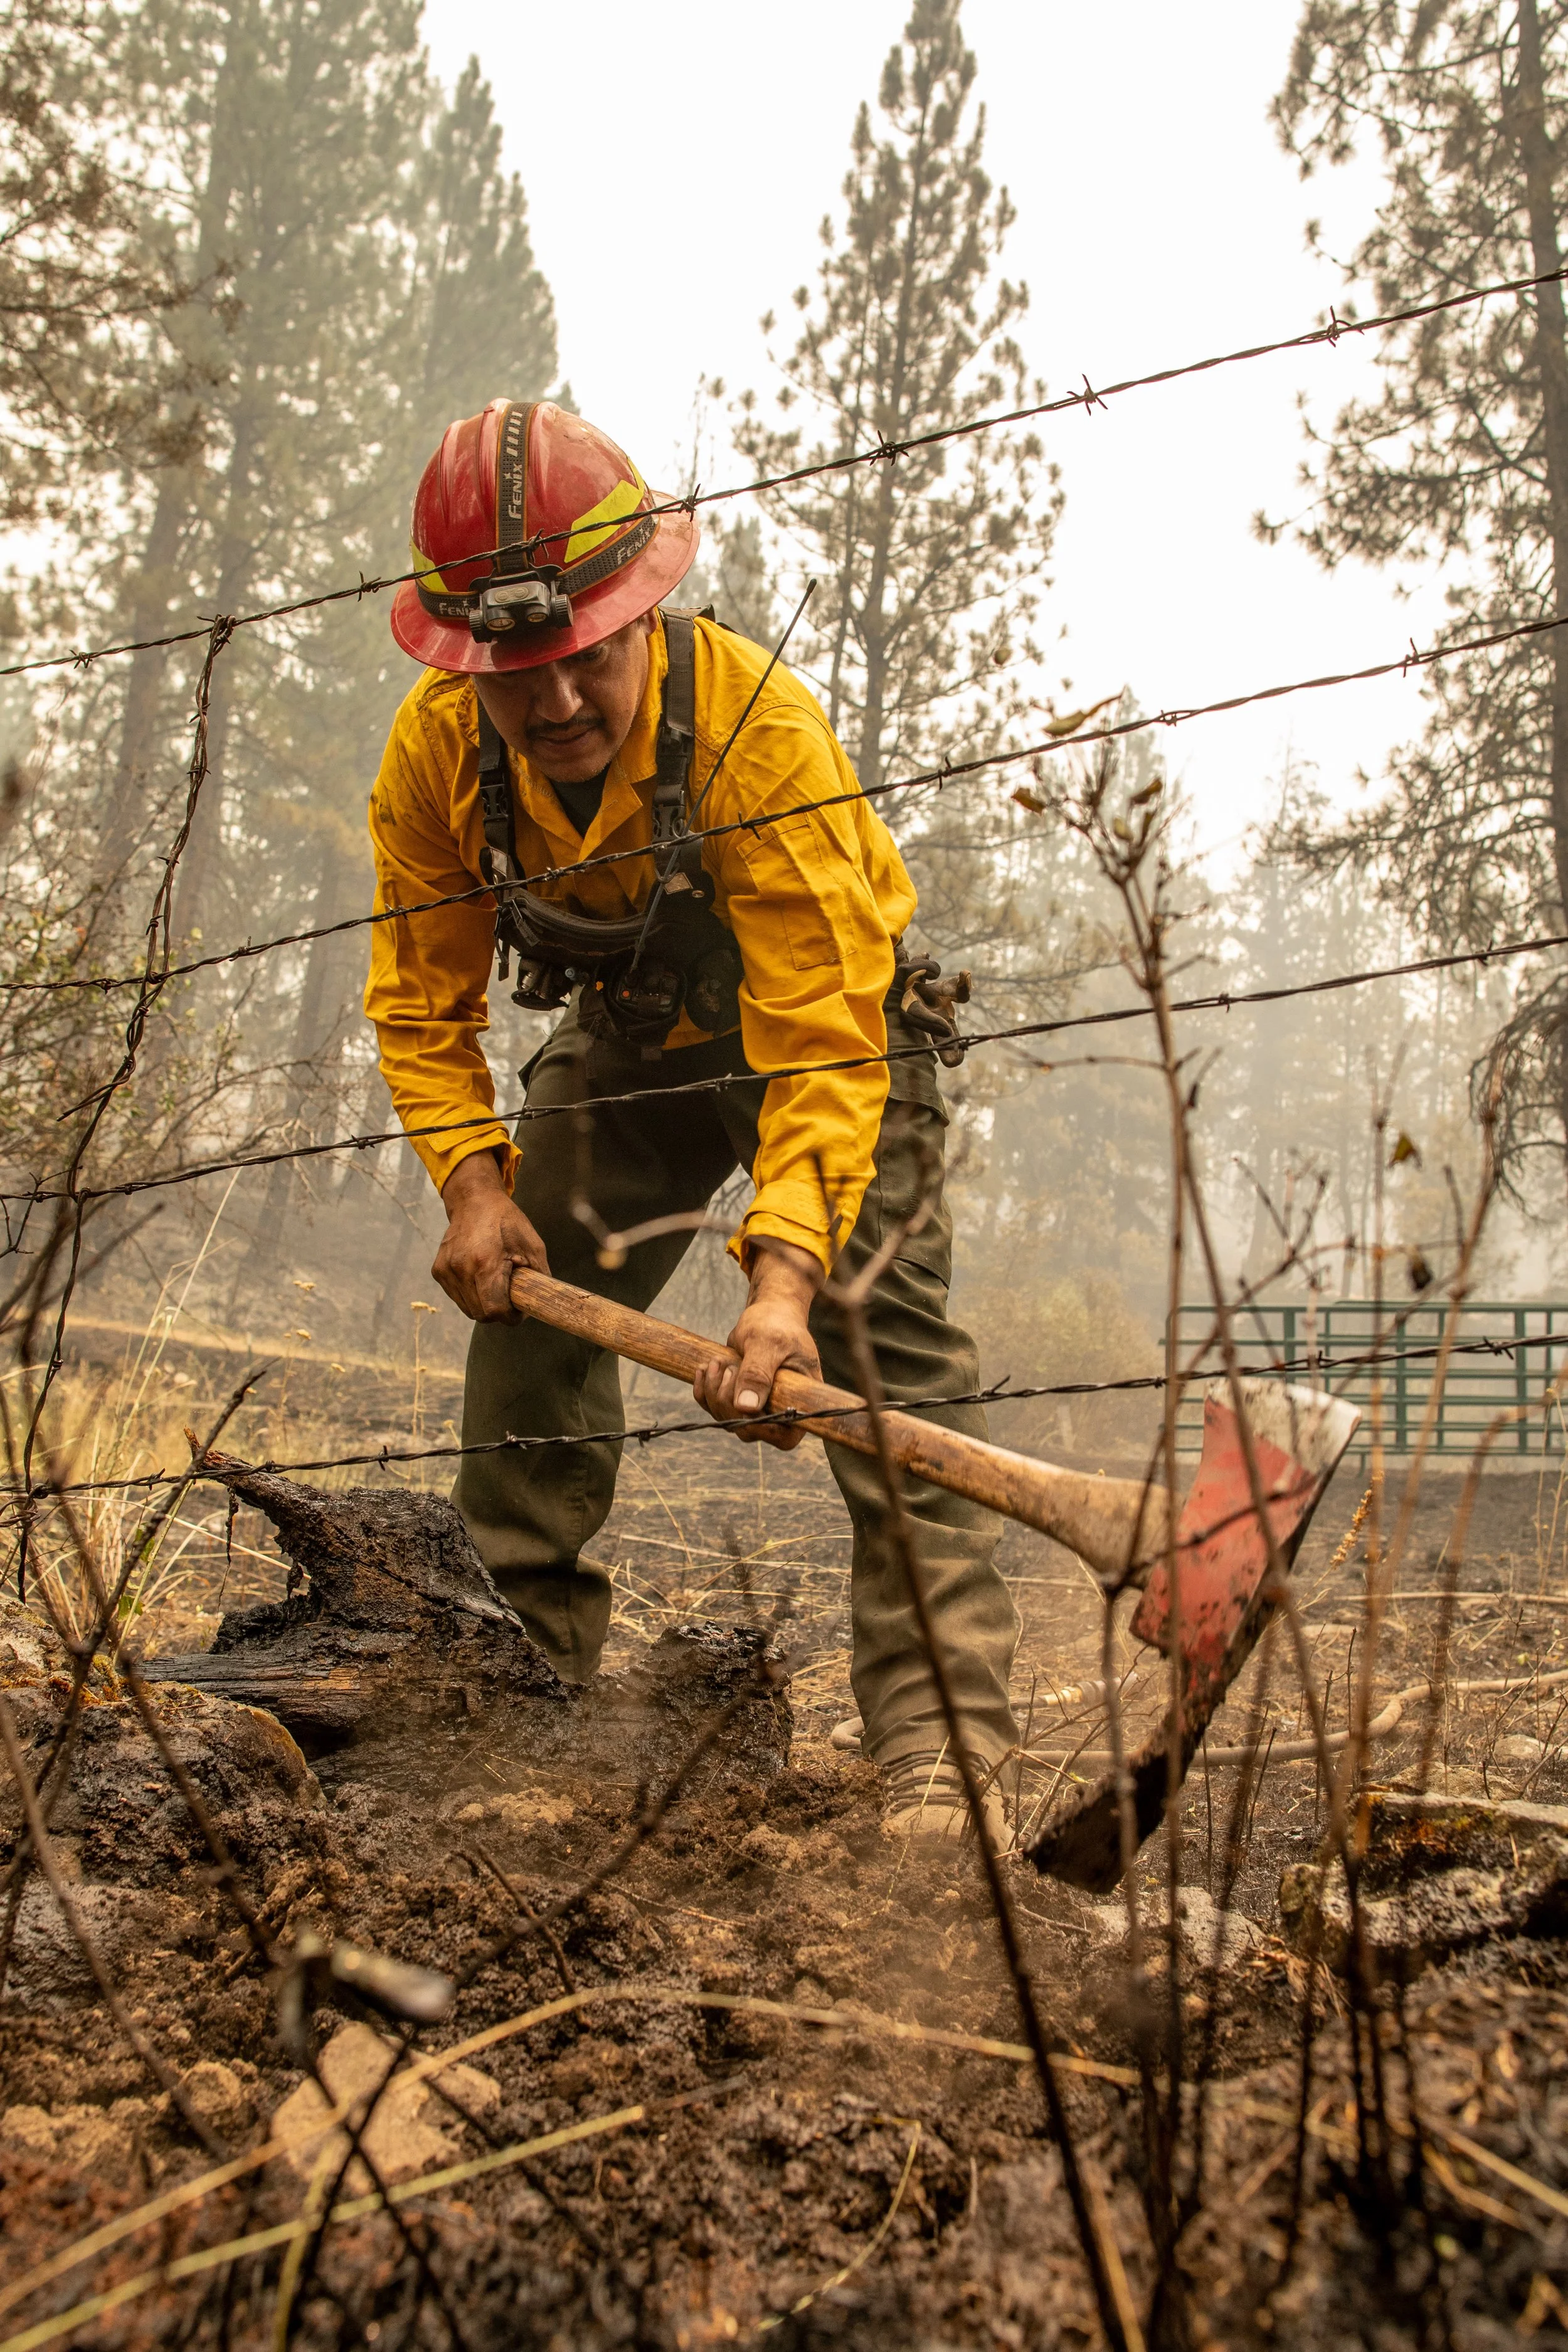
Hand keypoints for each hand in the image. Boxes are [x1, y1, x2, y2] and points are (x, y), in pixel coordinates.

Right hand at [432, 1150, 548, 1322]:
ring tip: (495, 1282)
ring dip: (484, 1304)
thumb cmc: (506, 1221)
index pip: (495, 1310)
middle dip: (499, 1311)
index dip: (511, 1316)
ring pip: (468, 1309)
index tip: (519, 1308)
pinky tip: (480, 1276)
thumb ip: (539, 1277)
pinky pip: (458, 1297)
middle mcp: (460, 1269)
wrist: (474, 1201)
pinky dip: (472, 1295)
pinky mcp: (438, 1271)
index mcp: (485, 1263)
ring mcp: (446, 1271)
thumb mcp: (533, 1246)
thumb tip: (540, 1303)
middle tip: (509, 1294)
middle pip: (481, 1314)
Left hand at [693, 1240, 822, 1448]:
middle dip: (728, 1401)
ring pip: (728, 1419)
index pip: (784, 1437)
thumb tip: (746, 1408)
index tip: (744, 1403)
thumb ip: (758, 1373)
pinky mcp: (739, 1399)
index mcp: (801, 1402)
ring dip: (714, 1393)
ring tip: (718, 1362)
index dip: (761, 1429)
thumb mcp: (768, 1343)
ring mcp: (758, 1407)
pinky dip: (705, 1391)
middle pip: (748, 1430)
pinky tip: (705, 1370)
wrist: (770, 1312)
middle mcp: (780, 1410)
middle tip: (728, 1367)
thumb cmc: (777, 1324)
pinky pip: (715, 1408)